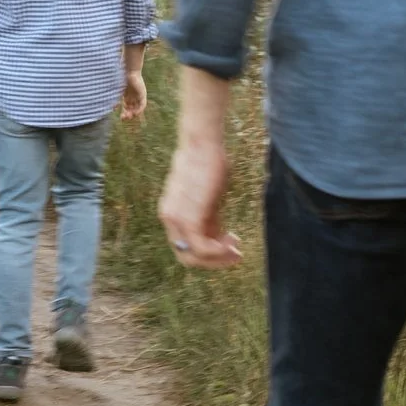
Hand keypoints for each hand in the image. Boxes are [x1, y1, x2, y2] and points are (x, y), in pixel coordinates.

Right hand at [120, 67, 147, 121]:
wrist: (128, 71)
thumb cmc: (120, 79)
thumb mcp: (117, 91)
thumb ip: (115, 99)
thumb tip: (112, 108)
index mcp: (127, 95)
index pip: (127, 107)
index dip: (124, 112)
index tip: (120, 117)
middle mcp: (133, 96)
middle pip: (132, 108)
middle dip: (128, 114)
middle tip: (123, 118)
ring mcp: (138, 95)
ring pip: (137, 108)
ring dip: (133, 114)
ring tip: (128, 117)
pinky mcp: (143, 94)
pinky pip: (142, 104)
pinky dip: (139, 110)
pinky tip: (135, 113)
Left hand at [158, 140, 241, 268]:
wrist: (202, 143)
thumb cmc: (207, 163)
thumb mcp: (207, 196)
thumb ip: (208, 217)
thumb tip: (218, 236)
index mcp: (171, 213)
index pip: (185, 246)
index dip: (206, 254)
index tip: (228, 245)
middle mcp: (169, 219)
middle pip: (187, 257)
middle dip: (213, 262)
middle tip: (234, 255)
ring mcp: (176, 219)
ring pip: (194, 256)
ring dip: (218, 259)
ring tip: (237, 251)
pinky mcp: (189, 217)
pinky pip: (202, 247)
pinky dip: (219, 252)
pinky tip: (233, 243)